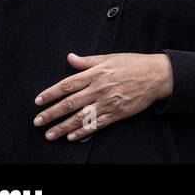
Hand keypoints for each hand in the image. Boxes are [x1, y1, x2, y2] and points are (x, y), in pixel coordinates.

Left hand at [34, 53, 173, 141]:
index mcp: (96, 73)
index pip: (67, 85)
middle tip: (38, 121)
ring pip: (80, 117)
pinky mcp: (117, 113)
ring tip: (49, 134)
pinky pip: (96, 125)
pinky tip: (71, 137)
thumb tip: (70, 57)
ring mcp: (108, 102)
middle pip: (70, 103)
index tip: (38, 101)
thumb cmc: (133, 64)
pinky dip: (83, 132)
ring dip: (62, 127)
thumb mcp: (110, 57)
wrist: (157, 75)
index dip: (50, 94)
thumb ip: (88, 61)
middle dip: (51, 113)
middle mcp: (99, 88)